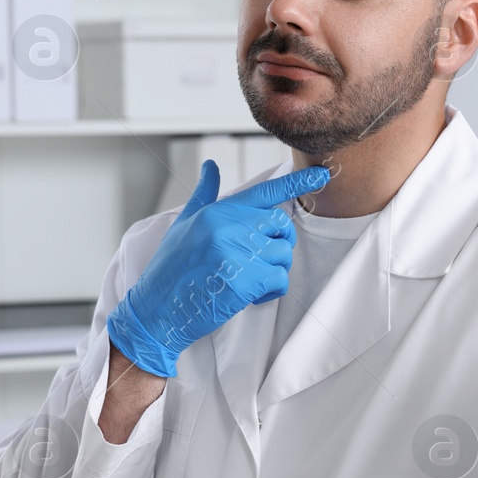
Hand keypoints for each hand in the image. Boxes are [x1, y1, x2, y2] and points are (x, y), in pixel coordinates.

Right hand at [106, 160, 330, 376]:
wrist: (156, 310)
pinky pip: (279, 280)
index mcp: (217, 212)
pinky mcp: (244, 280)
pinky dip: (270, 291)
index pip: (265, 192)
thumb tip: (210, 167)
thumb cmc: (169, 269)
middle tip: (257, 259)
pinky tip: (249, 295)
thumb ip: (204, 195)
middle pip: (281, 224)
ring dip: (272, 270)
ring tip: (247, 280)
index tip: (321, 175)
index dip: (297, 183)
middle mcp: (229, 227)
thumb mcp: (183, 225)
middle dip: (277, 242)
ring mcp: (238, 253)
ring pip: (283, 254)